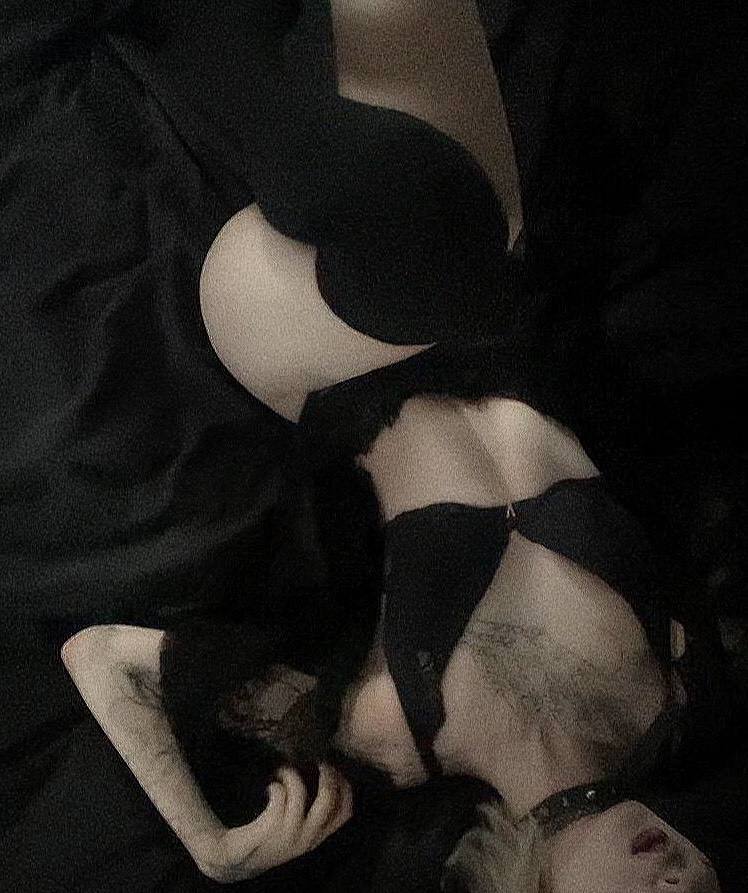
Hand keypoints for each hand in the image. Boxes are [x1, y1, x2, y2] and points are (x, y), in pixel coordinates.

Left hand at [201, 763, 353, 882]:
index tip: (335, 768)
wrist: (233, 862)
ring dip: (290, 774)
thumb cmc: (270, 837)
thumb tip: (328, 770)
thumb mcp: (298, 829)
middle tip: (314, 762)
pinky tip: (268, 788)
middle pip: (327, 799)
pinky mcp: (265, 833)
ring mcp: (285, 837)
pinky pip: (278, 798)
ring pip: (298, 793)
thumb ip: (314, 810)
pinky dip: (275, 786)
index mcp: (317, 837)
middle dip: (324, 774)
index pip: (345, 811)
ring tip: (281, 771)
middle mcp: (306, 839)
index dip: (345, 786)